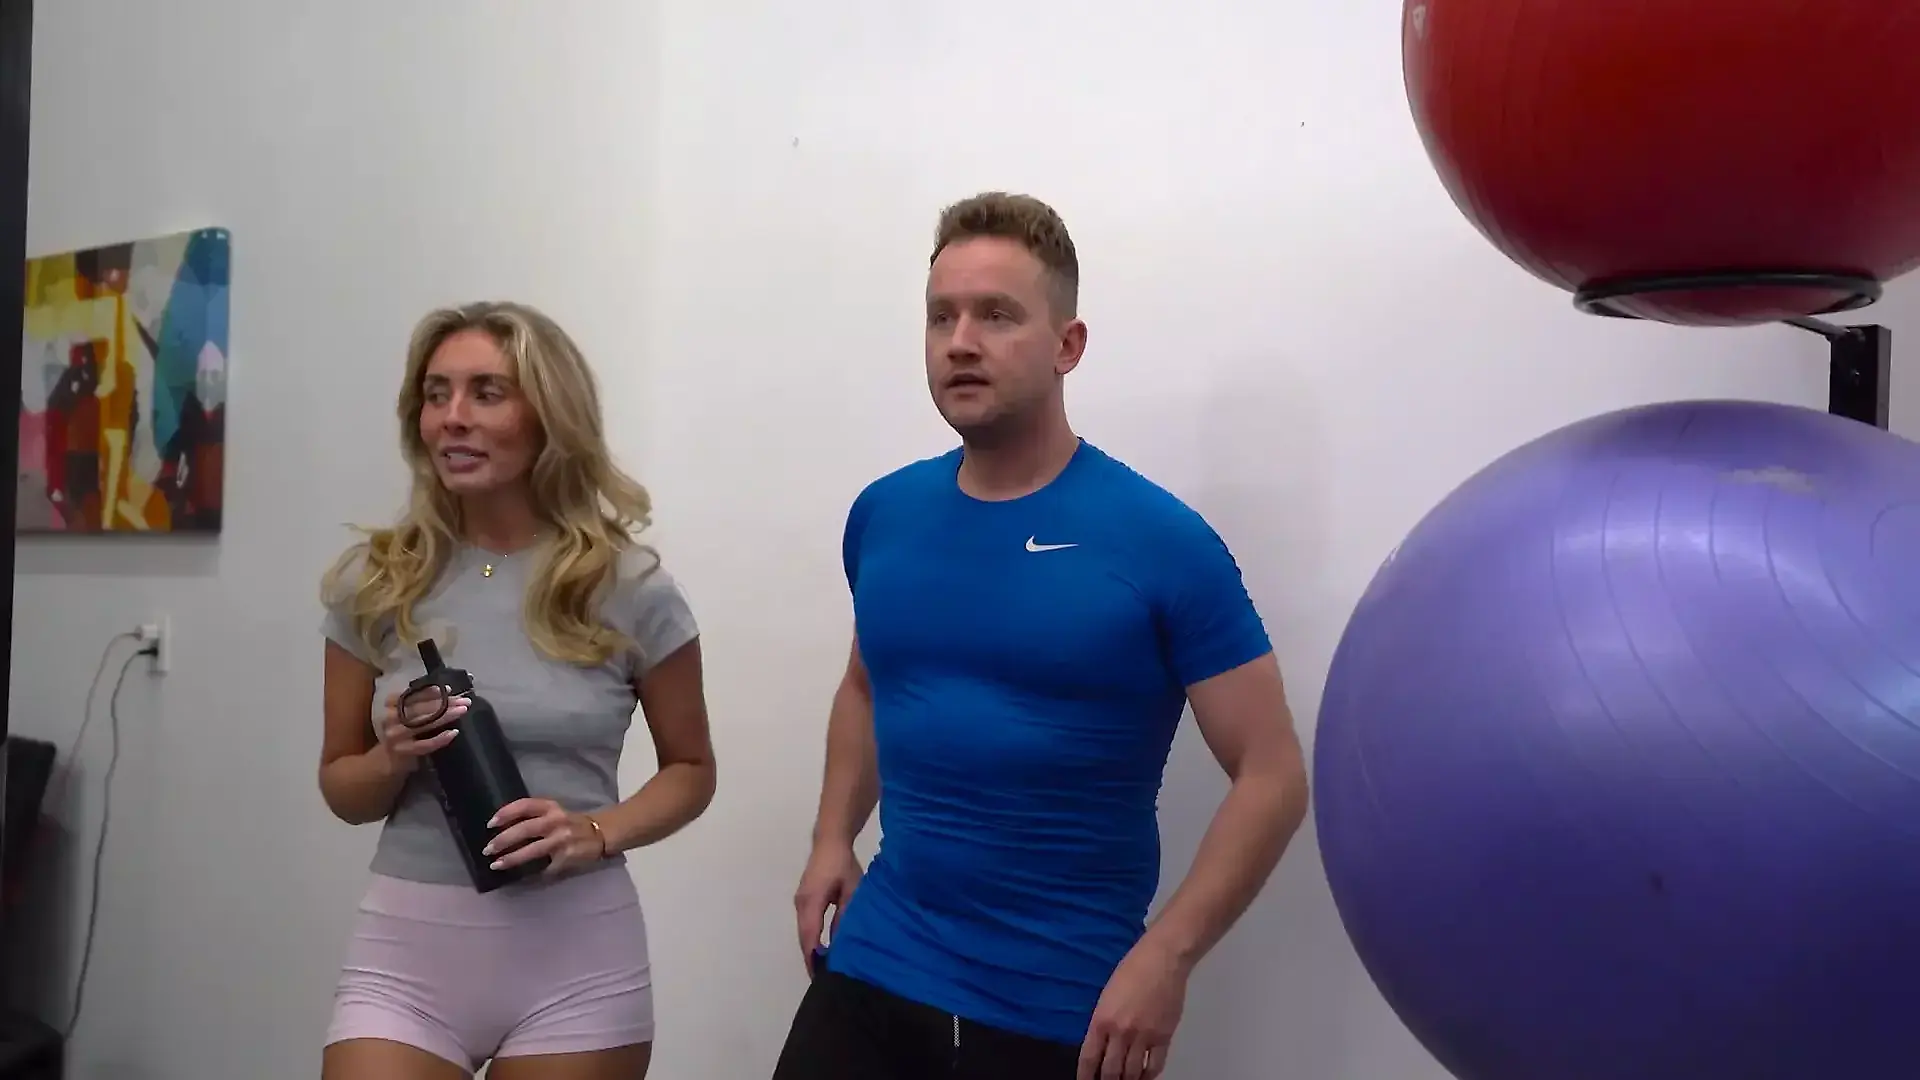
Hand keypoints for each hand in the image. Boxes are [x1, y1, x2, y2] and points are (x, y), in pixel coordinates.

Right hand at [374, 690, 465, 774]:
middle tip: (464, 701)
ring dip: (445, 716)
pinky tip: (453, 732)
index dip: (430, 692)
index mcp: (391, 704)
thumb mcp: (408, 712)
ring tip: (462, 711)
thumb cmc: (403, 730)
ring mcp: (395, 736)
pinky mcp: (403, 751)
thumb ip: (422, 702)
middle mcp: (390, 718)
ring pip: (423, 723)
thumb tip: (447, 692)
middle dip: (444, 703)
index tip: (449, 689)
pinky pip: (424, 744)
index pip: (411, 694)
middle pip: (419, 708)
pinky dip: (440, 738)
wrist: (388, 758)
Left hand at [483, 798, 607, 877]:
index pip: (525, 805)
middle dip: (503, 840)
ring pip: (532, 850)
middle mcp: (556, 821)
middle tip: (488, 849)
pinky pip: (544, 867)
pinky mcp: (566, 857)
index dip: (506, 813)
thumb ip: (534, 817)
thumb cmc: (571, 823)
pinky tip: (522, 876)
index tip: (491, 824)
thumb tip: (503, 830)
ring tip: (496, 864)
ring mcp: (562, 840)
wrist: (601, 833)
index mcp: (551, 807)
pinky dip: (532, 872)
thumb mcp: (555, 813)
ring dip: (512, 858)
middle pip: (525, 829)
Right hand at [793, 842, 862, 975]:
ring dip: (811, 949)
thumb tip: (841, 941)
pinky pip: (806, 924)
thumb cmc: (843, 864)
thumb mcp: (851, 890)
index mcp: (812, 901)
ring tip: (823, 968)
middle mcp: (801, 904)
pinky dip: (812, 938)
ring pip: (804, 932)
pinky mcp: (803, 900)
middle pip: (803, 937)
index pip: (809, 936)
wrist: (829, 841)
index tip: (819, 977)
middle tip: (823, 979)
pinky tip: (822, 949)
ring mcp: (800, 902)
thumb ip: (845, 915)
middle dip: (811, 958)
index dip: (813, 957)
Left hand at [1077, 938, 1189, 1079]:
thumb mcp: (1107, 995)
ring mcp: (1143, 1036)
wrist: (1162, 959)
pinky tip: (1144, 1076)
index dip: (1086, 1076)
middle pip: (1111, 1071)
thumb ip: (1103, 1022)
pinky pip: (1155, 1065)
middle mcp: (1120, 1032)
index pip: (1089, 1058)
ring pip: (1132, 1072)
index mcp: (1101, 1019)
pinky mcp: (1164, 1036)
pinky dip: (1148, 1075)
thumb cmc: (1131, 970)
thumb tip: (1102, 1046)